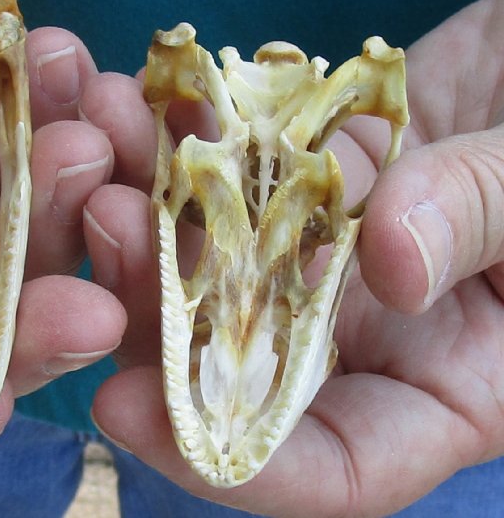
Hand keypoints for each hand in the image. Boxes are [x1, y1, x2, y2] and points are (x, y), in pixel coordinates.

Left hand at [82, 0, 503, 515]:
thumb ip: (487, 223)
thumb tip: (389, 265)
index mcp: (443, 386)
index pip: (332, 466)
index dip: (233, 460)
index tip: (131, 413)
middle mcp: (363, 333)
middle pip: (239, 355)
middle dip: (156, 306)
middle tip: (104, 230)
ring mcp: (323, 253)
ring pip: (214, 257)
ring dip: (149, 209)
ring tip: (101, 149)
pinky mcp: (300, 176)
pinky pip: (229, 168)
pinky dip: (180, 137)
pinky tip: (136, 99)